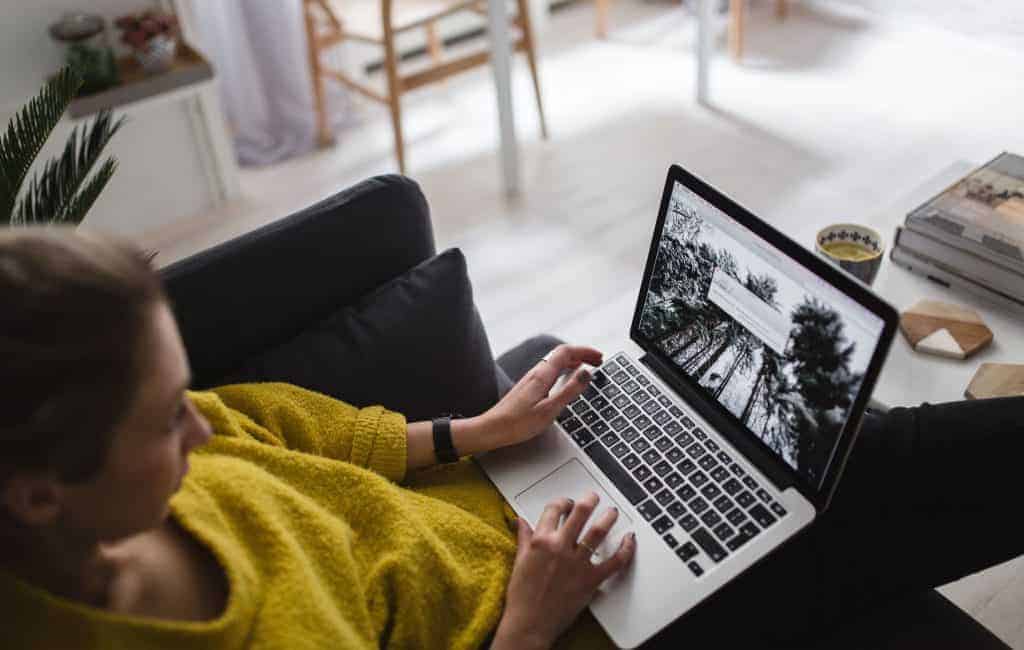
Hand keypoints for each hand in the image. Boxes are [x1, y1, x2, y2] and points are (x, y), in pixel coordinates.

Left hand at [475, 344, 602, 450]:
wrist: (492, 429)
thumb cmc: (518, 423)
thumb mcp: (550, 409)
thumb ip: (570, 390)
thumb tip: (586, 373)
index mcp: (543, 375)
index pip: (566, 351)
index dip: (585, 351)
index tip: (599, 357)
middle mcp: (536, 372)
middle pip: (562, 354)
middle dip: (582, 355)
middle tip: (597, 361)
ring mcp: (531, 379)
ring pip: (556, 362)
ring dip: (574, 362)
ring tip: (587, 368)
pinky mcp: (529, 387)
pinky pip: (551, 371)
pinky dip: (564, 370)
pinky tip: (566, 379)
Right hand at [491, 492, 636, 649]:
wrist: (530, 623)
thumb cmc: (522, 596)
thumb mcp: (519, 561)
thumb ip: (524, 538)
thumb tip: (521, 521)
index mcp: (541, 541)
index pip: (554, 509)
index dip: (563, 502)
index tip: (568, 503)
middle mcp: (560, 547)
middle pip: (580, 512)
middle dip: (590, 500)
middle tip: (594, 497)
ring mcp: (577, 563)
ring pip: (598, 531)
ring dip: (608, 517)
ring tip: (612, 512)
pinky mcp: (590, 579)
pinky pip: (614, 561)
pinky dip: (625, 549)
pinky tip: (629, 540)